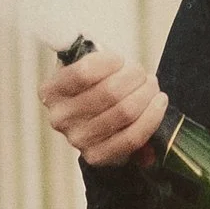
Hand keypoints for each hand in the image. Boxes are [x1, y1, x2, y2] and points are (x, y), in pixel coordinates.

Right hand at [40, 40, 168, 168]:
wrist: (94, 124)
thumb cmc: (93, 88)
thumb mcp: (86, 67)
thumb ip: (94, 56)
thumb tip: (107, 52)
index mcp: (51, 91)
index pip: (84, 72)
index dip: (109, 62)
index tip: (121, 60)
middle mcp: (60, 117)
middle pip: (110, 91)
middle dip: (134, 77)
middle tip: (141, 73)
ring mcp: (78, 139)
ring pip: (125, 112)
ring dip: (146, 93)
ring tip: (151, 85)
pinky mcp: (98, 156)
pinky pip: (133, 136)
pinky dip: (152, 116)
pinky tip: (158, 102)